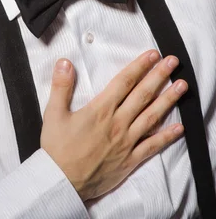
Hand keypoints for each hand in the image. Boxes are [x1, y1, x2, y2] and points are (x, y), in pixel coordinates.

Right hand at [40, 50, 186, 200]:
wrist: (62, 182)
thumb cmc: (57, 148)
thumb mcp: (53, 113)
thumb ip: (61, 86)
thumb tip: (65, 62)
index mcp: (100, 110)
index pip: (124, 82)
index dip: (139, 66)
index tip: (152, 54)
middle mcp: (117, 123)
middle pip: (143, 95)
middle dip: (159, 76)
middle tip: (173, 61)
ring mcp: (126, 142)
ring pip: (152, 116)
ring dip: (168, 100)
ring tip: (182, 86)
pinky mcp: (130, 159)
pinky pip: (152, 146)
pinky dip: (166, 137)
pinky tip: (179, 128)